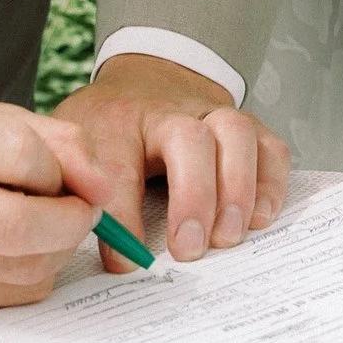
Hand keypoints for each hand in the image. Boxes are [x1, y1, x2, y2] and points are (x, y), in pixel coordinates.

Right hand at [0, 99, 97, 309]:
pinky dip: (35, 270)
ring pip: (29, 267)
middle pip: (22, 226)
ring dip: (59, 247)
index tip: (68, 173)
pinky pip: (17, 292)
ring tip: (44, 222)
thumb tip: (101, 188)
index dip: (62, 168)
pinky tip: (16, 247)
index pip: (21, 155)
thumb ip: (56, 140)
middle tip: (80, 208)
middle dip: (73, 219)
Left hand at [48, 51, 290, 265]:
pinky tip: (259, 219)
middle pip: (188, 139)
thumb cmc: (106, 128)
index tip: (124, 261)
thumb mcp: (72, 147)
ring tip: (228, 237)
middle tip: (189, 250)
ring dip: (237, 188)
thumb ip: (71, 186)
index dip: (122, 216)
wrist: (145, 81)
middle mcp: (168, 111)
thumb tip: (71, 240)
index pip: (118, 165)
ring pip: (236, 133)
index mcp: (114, 120)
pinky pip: (271, 146)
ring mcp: (212, 114)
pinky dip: (272, 183)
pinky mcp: (246, 127)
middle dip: (192, 197)